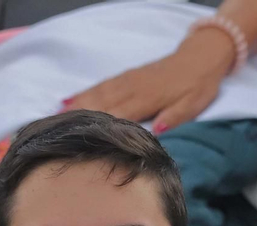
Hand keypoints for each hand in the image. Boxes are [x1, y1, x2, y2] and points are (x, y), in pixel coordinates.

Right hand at [66, 29, 233, 131]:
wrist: (201, 58)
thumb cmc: (198, 86)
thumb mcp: (192, 106)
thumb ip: (173, 118)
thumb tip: (155, 132)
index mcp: (147, 98)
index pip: (117, 115)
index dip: (97, 126)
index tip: (77, 137)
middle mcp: (133, 88)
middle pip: (100, 104)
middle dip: (78, 117)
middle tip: (55, 131)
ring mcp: (129, 80)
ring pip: (98, 93)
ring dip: (76, 105)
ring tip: (55, 118)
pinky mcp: (129, 76)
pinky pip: (103, 85)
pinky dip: (86, 92)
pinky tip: (71, 99)